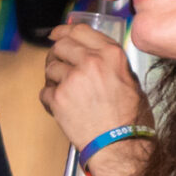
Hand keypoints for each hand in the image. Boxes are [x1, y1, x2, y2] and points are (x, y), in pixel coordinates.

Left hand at [40, 22, 148, 152]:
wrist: (120, 144)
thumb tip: (93, 54)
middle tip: (60, 65)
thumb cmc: (130, 118)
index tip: (56, 34)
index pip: (80, 30)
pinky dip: (50, 99)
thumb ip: (110, 63)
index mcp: (111, 55)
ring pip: (50, 67)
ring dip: (54, 78)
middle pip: (60, 46)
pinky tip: (64, 108)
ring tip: (68, 92)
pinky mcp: (58, 97)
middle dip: (57, 55)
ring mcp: (72, 79)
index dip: (64, 31)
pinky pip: (45, 90)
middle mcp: (91, 62)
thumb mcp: (130, 80)